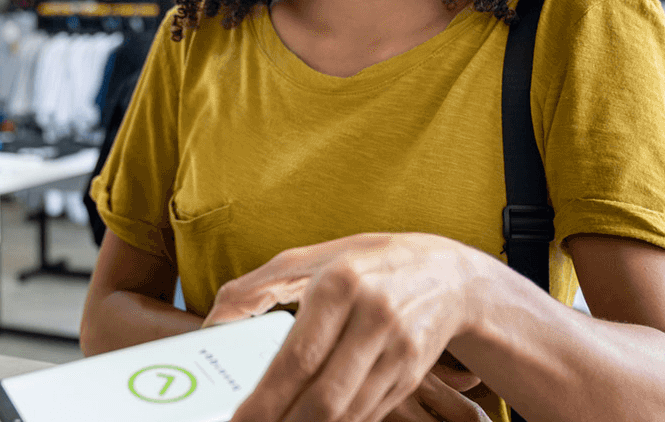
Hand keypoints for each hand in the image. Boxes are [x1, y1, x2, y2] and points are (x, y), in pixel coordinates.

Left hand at [205, 233, 487, 421]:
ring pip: (348, 413)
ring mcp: (398, 350)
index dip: (266, 399)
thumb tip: (214, 321)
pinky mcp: (411, 375)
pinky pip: (367, 414)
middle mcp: (374, 317)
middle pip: (325, 396)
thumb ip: (259, 285)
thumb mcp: (315, 258)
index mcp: (341, 284)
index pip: (298, 357)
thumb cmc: (370, 264)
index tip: (240, 421)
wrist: (450, 276)